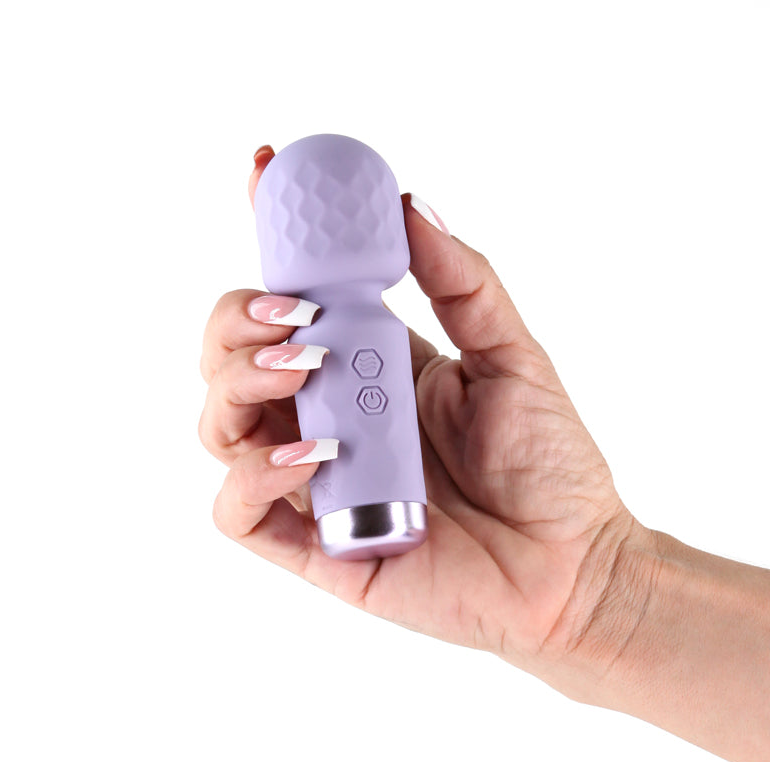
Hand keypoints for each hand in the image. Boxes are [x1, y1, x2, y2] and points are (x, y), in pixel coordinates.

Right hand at [199, 145, 645, 683]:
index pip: (292, 295)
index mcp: (365, 363)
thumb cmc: (547, 464)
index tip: (264, 172)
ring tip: (306, 368)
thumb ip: (463, 282)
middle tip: (296, 314)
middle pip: (229, 355)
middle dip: (239, 320)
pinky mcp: (309, 544)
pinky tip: (314, 456)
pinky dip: (255, 475)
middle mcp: (325, 414)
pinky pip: (236, 507)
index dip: (269, 235)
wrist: (570, 563)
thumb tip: (411, 205)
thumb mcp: (512, 355)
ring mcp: (311, 478)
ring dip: (242, 382)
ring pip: (217, 423)